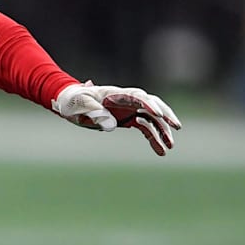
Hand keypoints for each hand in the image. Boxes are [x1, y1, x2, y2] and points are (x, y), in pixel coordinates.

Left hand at [52, 81, 181, 154]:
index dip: (149, 104)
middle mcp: (126, 100)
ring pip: (152, 119)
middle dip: (165, 114)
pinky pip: (145, 128)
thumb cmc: (73, 101)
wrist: (68, 103)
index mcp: (115, 93)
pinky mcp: (128, 119)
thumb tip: (111, 126)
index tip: (158, 114)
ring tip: (170, 146)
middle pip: (152, 104)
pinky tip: (161, 151)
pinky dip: (154, 138)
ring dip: (162, 131)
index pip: (137, 96)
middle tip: (176, 126)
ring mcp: (128, 110)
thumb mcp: (79, 105)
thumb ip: (94, 113)